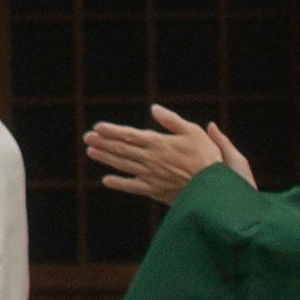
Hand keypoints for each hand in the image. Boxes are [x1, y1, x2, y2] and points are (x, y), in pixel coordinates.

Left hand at [83, 105, 229, 203]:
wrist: (213, 188)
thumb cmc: (207, 156)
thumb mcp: (193, 132)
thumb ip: (172, 121)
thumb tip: (153, 108)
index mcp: (159, 143)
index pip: (129, 135)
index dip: (112, 131)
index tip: (97, 127)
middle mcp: (150, 159)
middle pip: (121, 149)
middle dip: (103, 142)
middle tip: (87, 137)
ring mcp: (150, 176)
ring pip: (122, 165)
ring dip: (106, 158)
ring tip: (91, 152)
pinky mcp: (154, 190)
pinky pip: (132, 186)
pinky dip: (118, 183)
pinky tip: (106, 180)